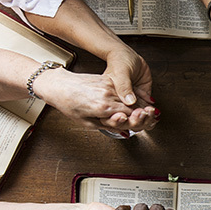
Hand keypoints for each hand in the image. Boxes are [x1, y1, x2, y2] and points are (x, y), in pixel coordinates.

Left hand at [34, 68, 159, 132]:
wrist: (59, 85)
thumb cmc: (69, 103)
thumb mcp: (87, 123)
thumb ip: (108, 126)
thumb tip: (123, 130)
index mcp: (104, 107)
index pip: (130, 115)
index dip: (140, 121)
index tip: (146, 124)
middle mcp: (108, 94)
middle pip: (132, 106)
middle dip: (142, 113)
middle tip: (150, 118)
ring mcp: (108, 85)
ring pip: (129, 97)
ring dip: (137, 105)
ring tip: (144, 112)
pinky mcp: (106, 80)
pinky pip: (122, 90)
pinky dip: (128, 97)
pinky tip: (131, 102)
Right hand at [101, 45, 157, 131]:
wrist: (128, 53)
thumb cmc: (119, 61)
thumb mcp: (120, 73)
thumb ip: (124, 87)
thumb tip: (130, 101)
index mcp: (111, 99)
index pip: (118, 114)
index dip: (125, 119)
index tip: (133, 117)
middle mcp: (121, 101)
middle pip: (129, 117)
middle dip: (138, 119)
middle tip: (144, 113)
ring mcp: (132, 99)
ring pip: (139, 114)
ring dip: (147, 116)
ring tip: (152, 112)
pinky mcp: (141, 95)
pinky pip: (147, 106)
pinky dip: (152, 110)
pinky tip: (155, 111)